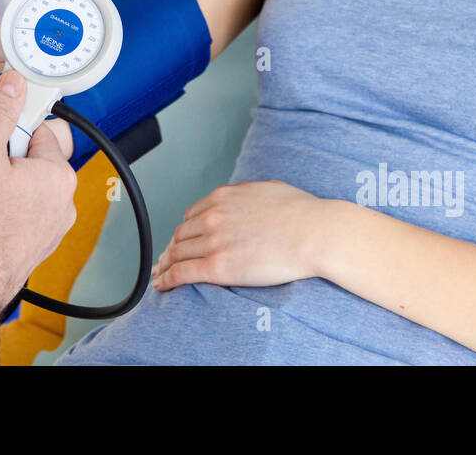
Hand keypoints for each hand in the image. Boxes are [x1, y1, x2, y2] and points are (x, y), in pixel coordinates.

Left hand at [151, 180, 328, 291]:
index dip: (184, 232)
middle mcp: (212, 216)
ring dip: (165, 265)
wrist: (314, 233)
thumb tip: (244, 199)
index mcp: (222, 198)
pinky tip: (161, 286)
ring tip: (160, 275)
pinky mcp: (218, 266)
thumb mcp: (266, 190)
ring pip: (177, 254)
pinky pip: (182, 273)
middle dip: (172, 249)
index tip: (182, 241)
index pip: (191, 216)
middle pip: (181, 235)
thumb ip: (246, 196)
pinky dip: (167, 280)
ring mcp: (213, 241)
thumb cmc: (301, 213)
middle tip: (166, 260)